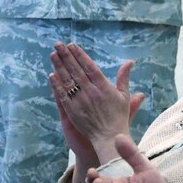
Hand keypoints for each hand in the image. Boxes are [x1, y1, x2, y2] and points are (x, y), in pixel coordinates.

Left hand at [50, 43, 144, 160]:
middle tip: (58, 44)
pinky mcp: (72, 111)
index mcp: (104, 87)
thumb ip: (124, 77)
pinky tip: (51, 75)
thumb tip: (130, 61)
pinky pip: (62, 95)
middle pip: (76, 70)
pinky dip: (57, 85)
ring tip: (53, 54)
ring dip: (59, 66)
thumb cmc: (119, 117)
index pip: (89, 67)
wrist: (110, 138)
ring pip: (68, 80)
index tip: (72, 45)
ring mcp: (81, 101)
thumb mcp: (124, 96)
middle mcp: (91, 92)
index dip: (80, 55)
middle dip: (66, 56)